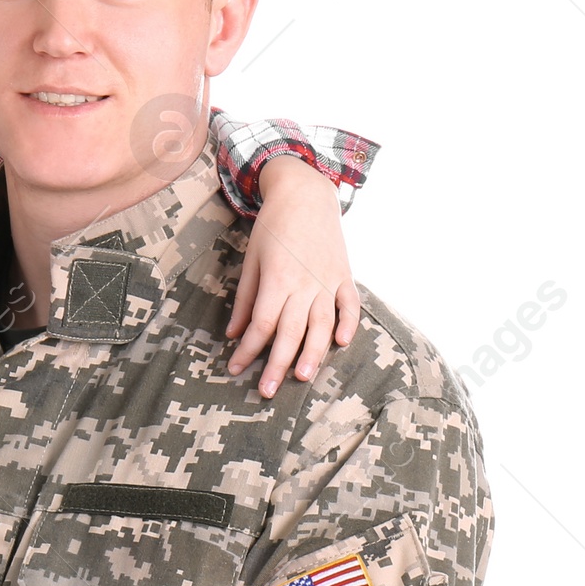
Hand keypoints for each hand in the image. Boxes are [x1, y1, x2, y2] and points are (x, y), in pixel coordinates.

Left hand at [227, 158, 360, 396]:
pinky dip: (349, 324)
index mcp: (277, 280)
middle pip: (291, 332)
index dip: (248, 350)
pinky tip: (342, 344)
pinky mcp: (345, 275)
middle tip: (267, 391)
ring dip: (313, 353)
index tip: (235, 368)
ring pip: (322, 324)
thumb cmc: (272, 227)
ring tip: (302, 377)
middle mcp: (304, 284)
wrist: (305, 194)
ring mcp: (328, 280)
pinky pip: (350, 304)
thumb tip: (233, 333)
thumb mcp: (251, 261)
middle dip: (277, 364)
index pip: (262, 325)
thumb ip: (246, 299)